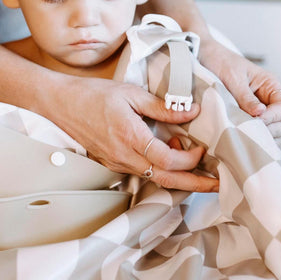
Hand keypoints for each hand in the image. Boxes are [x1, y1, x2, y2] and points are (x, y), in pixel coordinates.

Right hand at [49, 75, 219, 191]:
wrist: (61, 104)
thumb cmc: (94, 95)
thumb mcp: (132, 94)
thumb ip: (163, 106)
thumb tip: (192, 111)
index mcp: (130, 138)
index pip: (168, 161)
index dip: (190, 159)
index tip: (201, 148)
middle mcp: (124, 157)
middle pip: (166, 181)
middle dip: (196, 185)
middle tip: (219, 186)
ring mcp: (118, 163)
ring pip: (156, 179)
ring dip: (179, 177)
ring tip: (200, 169)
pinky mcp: (114, 164)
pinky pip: (143, 173)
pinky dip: (162, 170)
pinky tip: (173, 158)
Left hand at [199, 38, 280, 139]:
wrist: (204, 58)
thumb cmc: (221, 62)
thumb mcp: (234, 78)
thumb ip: (246, 97)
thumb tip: (260, 114)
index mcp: (271, 86)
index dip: (274, 117)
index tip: (257, 120)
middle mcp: (270, 100)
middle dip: (274, 131)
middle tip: (254, 132)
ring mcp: (261, 112)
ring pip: (276, 133)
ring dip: (264, 137)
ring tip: (246, 136)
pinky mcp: (249, 120)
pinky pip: (259, 134)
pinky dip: (254, 139)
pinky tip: (242, 138)